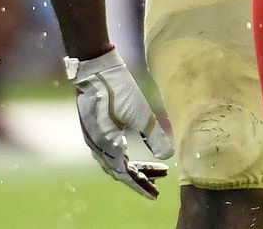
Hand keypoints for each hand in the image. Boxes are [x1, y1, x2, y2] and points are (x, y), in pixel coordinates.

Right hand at [66, 48, 173, 198]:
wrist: (94, 68)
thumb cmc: (117, 89)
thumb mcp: (140, 112)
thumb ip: (153, 136)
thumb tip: (168, 158)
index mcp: (106, 146)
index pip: (125, 174)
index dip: (141, 185)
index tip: (156, 195)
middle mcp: (96, 146)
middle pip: (119, 170)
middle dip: (140, 178)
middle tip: (159, 183)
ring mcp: (93, 138)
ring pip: (114, 161)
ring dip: (133, 166)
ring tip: (154, 169)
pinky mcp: (94, 128)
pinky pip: (109, 150)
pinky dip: (123, 156)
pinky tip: (132, 150)